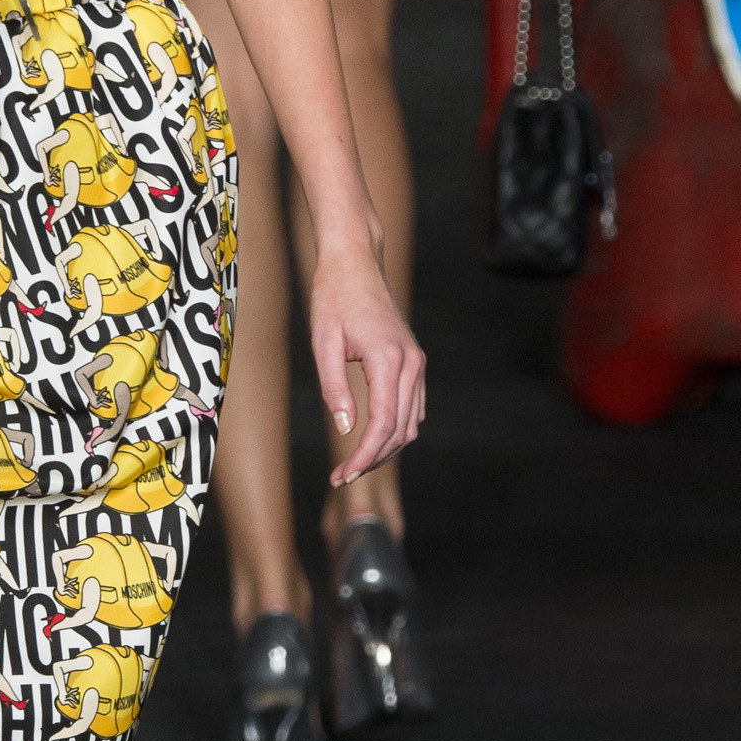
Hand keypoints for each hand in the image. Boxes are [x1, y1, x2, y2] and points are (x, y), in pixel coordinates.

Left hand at [308, 245, 425, 484]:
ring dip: (385, 448)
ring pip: (410, 422)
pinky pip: (411, 407)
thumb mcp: (323, 342)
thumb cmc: (333, 298)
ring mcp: (416, 363)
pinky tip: (371, 440)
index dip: (364, 456)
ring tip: (353, 464)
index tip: (343, 475)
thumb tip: (345, 427)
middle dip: (373, 458)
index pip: (382, 424)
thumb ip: (334, 387)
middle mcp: (410, 363)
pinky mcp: (413, 362)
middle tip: (342, 476)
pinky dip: (395, 429)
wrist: (354, 264)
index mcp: (388, 358)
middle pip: (399, 430)